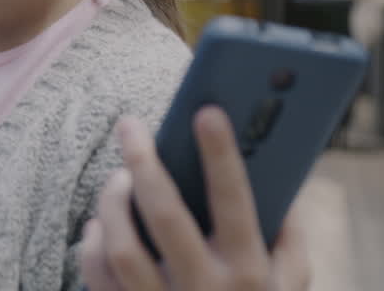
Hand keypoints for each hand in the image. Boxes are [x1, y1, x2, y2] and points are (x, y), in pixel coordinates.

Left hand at [79, 108, 310, 290]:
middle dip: (144, 163)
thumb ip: (290, 239)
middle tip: (130, 126)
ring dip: (112, 202)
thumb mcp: (290, 288)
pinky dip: (93, 241)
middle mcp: (207, 290)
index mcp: (250, 273)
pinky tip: (100, 222)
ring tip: (117, 176)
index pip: (235, 203)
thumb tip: (280, 183)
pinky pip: (97, 274)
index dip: (221, 155)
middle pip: (165, 216)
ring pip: (121, 247)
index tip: (206, 111)